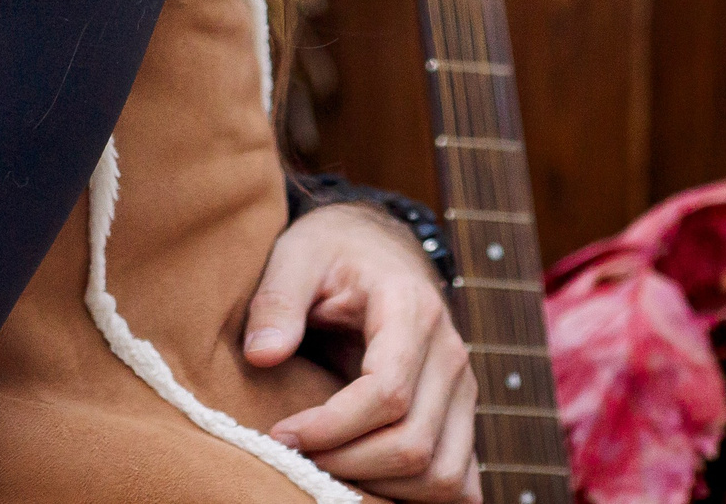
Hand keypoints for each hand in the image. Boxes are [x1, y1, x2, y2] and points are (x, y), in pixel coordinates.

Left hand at [244, 201, 479, 502]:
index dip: (331, 426)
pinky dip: (418, 496)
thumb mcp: (295, 254)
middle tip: (293, 456)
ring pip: (443, 474)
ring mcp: (464, 391)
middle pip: (414, 444)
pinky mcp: (462, 416)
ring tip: (324, 467)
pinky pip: (459, 481)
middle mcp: (452, 356)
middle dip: (347, 462)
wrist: (379, 247)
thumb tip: (261, 356)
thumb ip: (276, 301)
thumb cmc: (333, 249)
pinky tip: (367, 481)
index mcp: (412, 312)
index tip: (280, 433)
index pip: (387, 394)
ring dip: (381, 485)